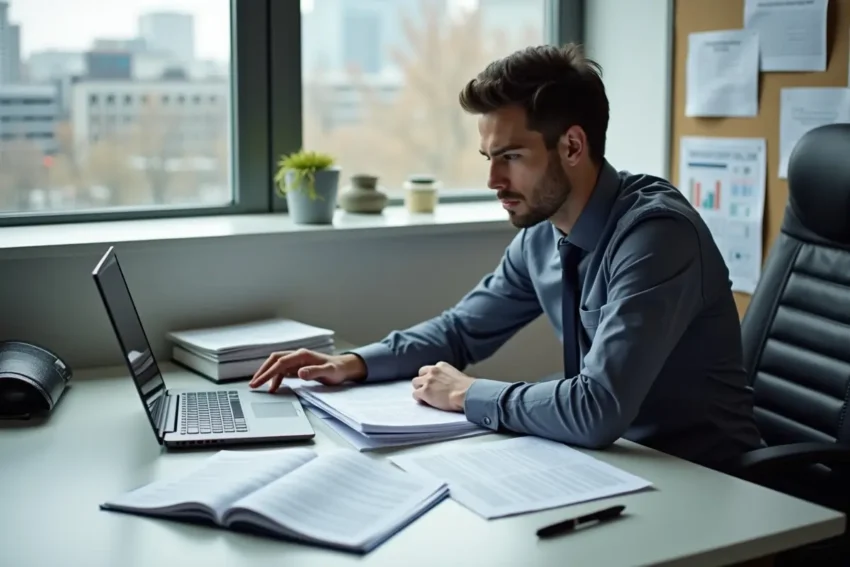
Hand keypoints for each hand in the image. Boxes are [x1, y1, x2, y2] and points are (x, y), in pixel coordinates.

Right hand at [249, 349, 366, 392]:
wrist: (343, 368)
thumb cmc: (337, 370)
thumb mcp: (329, 372)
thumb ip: (315, 372)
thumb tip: (300, 372)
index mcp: (302, 355)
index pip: (280, 362)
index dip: (268, 372)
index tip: (259, 382)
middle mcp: (297, 355)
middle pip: (274, 360)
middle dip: (263, 371)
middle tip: (253, 384)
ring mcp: (297, 360)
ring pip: (277, 365)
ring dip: (267, 375)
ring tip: (258, 387)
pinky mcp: (297, 366)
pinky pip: (282, 370)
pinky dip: (275, 378)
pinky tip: (273, 388)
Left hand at [411, 361, 474, 411]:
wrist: (466, 393)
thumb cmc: (467, 387)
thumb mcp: (456, 375)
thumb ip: (447, 376)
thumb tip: (446, 383)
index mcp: (441, 366)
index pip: (429, 369)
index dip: (430, 377)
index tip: (433, 384)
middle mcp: (432, 371)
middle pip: (420, 375)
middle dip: (422, 382)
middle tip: (427, 390)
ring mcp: (427, 381)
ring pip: (415, 383)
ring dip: (419, 389)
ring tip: (425, 396)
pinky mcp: (424, 391)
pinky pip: (415, 394)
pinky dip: (419, 398)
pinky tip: (424, 402)